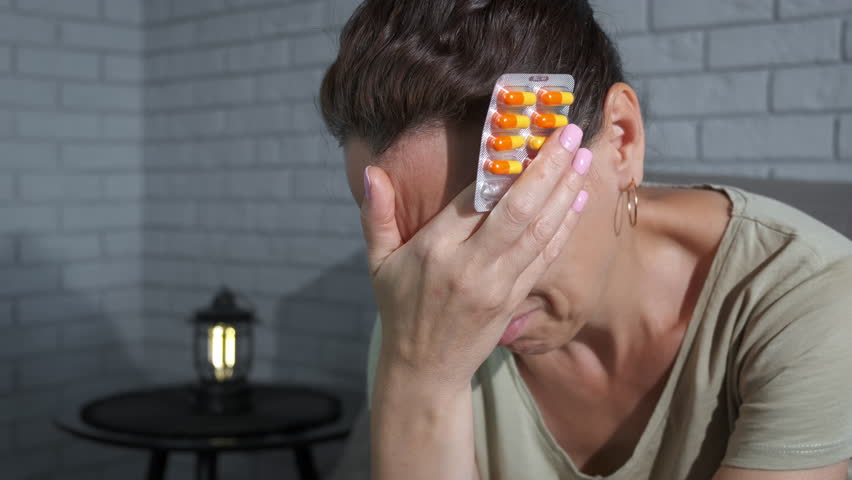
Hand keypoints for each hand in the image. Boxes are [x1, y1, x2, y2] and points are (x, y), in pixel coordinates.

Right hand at [362, 124, 591, 392]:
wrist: (425, 369)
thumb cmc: (400, 308)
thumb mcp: (378, 262)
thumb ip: (376, 215)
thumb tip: (371, 172)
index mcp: (435, 250)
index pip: (475, 198)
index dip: (501, 162)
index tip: (521, 129)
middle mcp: (471, 265)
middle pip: (518, 210)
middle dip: (548, 168)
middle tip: (570, 132)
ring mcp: (498, 285)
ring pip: (539, 231)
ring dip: (564, 192)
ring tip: (581, 157)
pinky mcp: (515, 299)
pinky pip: (545, 257)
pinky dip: (564, 226)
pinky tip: (578, 199)